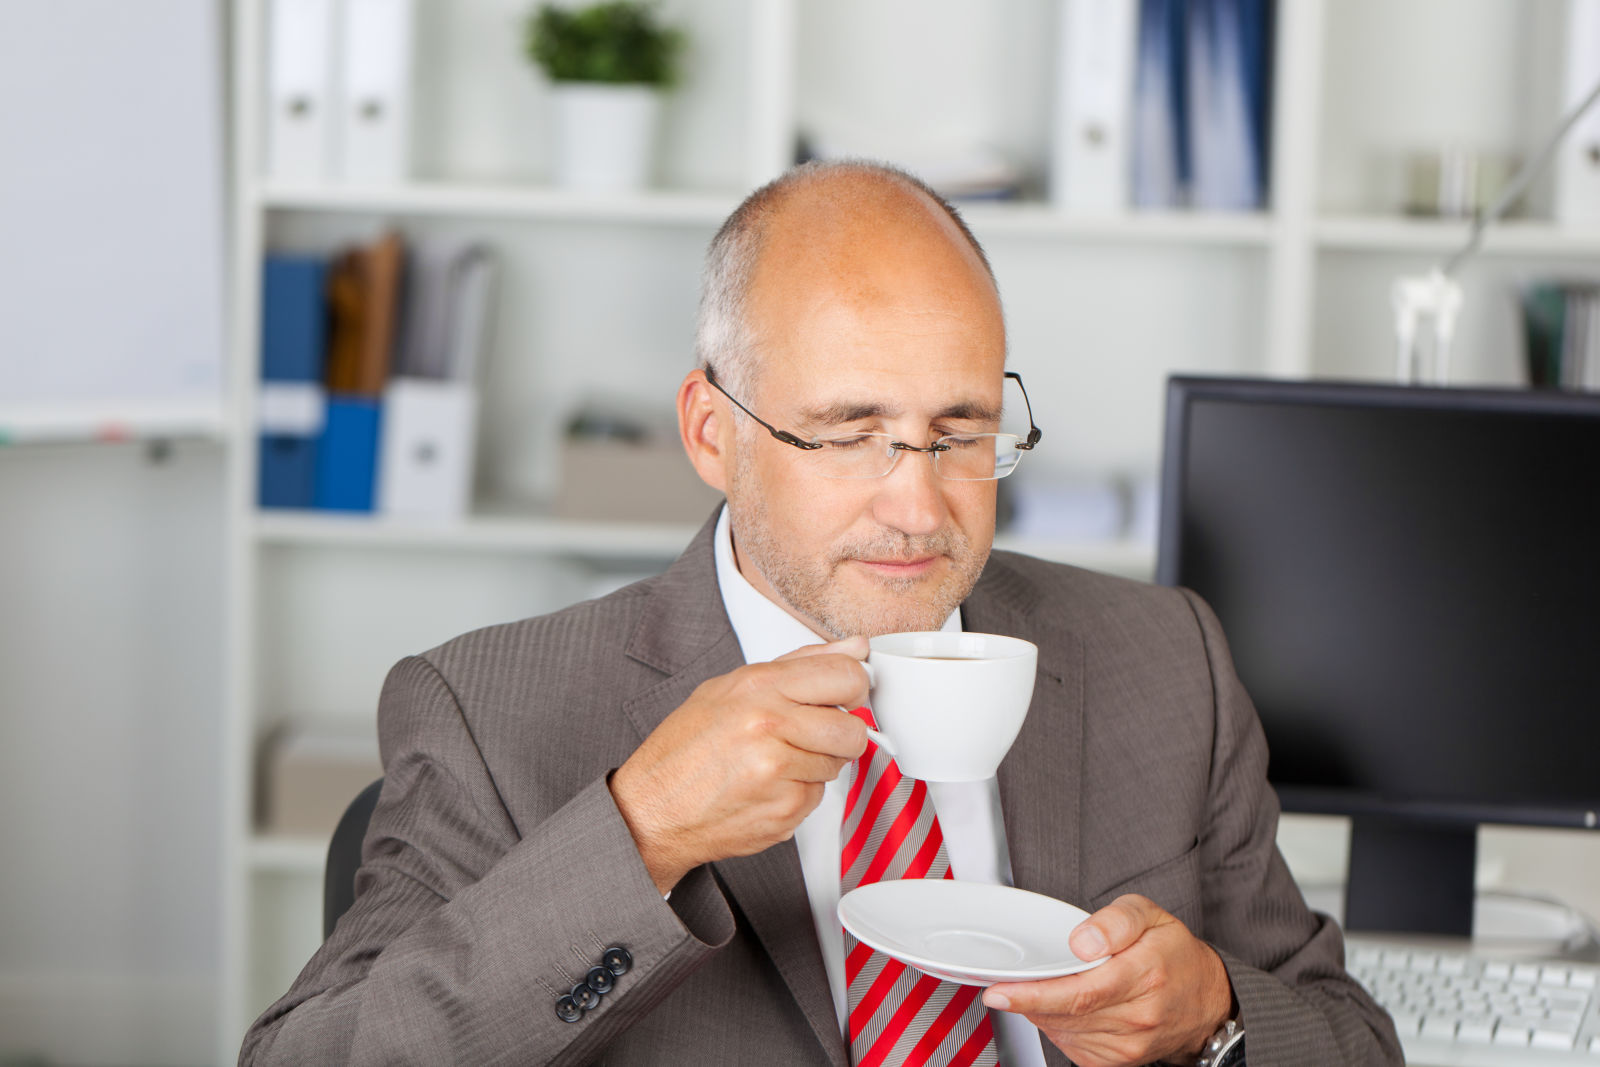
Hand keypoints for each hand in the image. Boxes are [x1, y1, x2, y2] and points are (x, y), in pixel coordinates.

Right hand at [609, 637, 871, 892]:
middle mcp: (769, 724)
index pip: (845, 675)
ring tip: (775, 763)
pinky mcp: (784, 809)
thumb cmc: (685, 749)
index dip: (855, 688)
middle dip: (842, 734)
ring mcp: (778, 770)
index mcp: (758, 686)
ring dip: (816, 765)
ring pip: (837, 764)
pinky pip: (818, 796)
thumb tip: (854, 647)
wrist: (651, 810)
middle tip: (814, 736)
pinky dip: (799, 793)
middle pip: (852, 727)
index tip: (847, 696)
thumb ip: (799, 664)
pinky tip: (766, 788)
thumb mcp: (731, 688)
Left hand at [981, 894, 1232, 1066]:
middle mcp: (1138, 1016)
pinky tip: (1063, 1006)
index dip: (1034, 993)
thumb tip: (1081, 942)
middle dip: (1029, 1000)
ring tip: (1046, 986)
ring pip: (1065, 1031)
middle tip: (1004, 988)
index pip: (1080, 991)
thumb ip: (1114, 921)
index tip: (1000, 991)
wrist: (1206, 999)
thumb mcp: (1149, 915)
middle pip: (1066, 1014)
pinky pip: (1072, 1046)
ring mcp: (1129, 1045)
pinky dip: (1057, 1026)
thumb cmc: (1174, 953)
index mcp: (1145, 975)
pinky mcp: (1119, 1061)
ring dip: (1043, 1011)